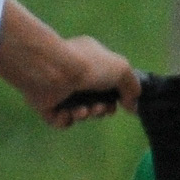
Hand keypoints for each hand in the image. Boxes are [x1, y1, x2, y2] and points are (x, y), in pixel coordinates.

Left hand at [25, 36, 139, 125]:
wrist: (52, 72)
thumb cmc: (88, 66)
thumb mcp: (122, 70)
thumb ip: (133, 87)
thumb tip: (131, 105)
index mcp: (93, 59)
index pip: (108, 80)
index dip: (117, 96)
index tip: (122, 103)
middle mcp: (75, 73)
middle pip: (96, 99)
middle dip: (101, 108)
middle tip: (100, 108)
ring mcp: (60, 89)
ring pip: (80, 111)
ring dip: (85, 114)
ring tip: (82, 110)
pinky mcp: (46, 104)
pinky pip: (60, 120)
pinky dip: (66, 120)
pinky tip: (67, 112)